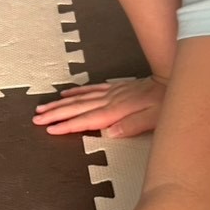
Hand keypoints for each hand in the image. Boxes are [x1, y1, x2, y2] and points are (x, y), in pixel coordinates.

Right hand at [32, 75, 165, 137]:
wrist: (173, 77)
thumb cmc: (166, 101)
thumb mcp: (155, 118)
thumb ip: (132, 125)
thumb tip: (109, 132)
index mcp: (117, 110)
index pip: (86, 120)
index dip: (67, 126)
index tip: (50, 130)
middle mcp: (110, 100)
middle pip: (77, 108)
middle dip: (55, 114)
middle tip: (36, 119)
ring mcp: (112, 93)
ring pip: (80, 99)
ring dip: (60, 104)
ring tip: (43, 108)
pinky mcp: (116, 88)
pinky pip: (91, 89)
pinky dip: (76, 92)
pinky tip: (66, 94)